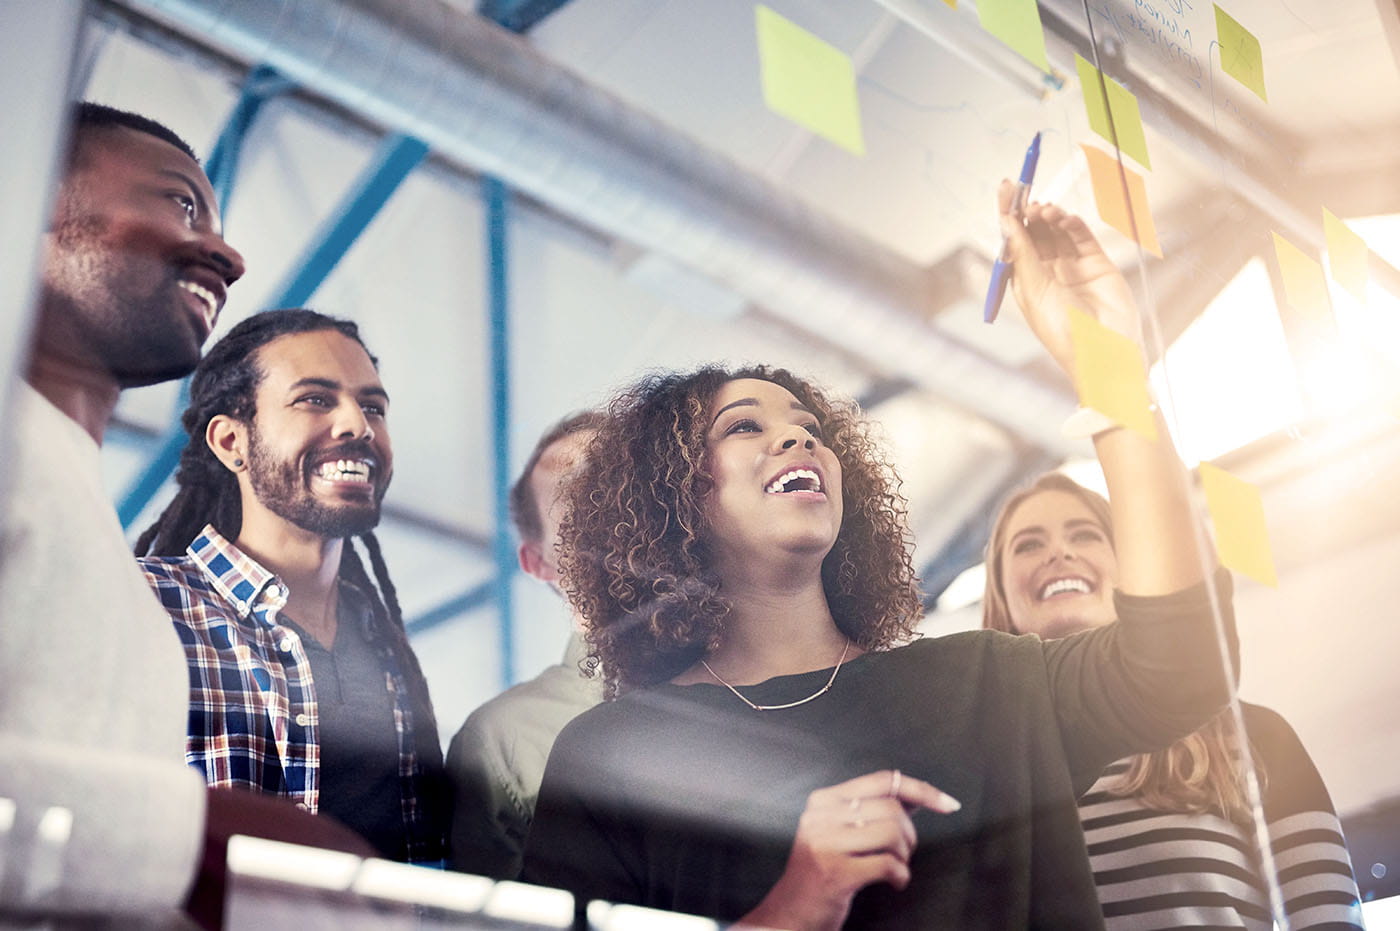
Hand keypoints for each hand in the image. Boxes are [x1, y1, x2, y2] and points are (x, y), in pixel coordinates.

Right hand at [736, 770, 959, 930]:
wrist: (789, 913)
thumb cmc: (820, 872)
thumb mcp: (838, 832)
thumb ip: (872, 810)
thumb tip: (917, 795)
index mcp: (824, 800)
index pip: (883, 780)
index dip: (922, 790)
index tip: (949, 804)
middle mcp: (821, 816)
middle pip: (892, 809)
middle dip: (909, 835)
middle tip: (902, 854)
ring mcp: (825, 844)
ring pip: (892, 834)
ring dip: (904, 856)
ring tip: (895, 868)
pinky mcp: (835, 873)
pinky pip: (888, 865)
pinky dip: (900, 877)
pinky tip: (894, 883)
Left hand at [997, 181, 1139, 376]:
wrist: (1102, 351)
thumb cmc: (1061, 330)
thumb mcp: (1034, 290)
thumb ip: (1024, 254)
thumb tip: (1007, 222)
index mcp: (1025, 282)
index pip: (1013, 241)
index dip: (1008, 215)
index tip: (1004, 188)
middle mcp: (1047, 272)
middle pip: (1035, 232)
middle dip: (1029, 212)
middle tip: (1027, 197)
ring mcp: (1072, 267)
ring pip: (1058, 231)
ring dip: (1050, 217)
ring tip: (1045, 210)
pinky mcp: (1097, 265)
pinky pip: (1082, 237)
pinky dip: (1073, 224)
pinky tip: (1065, 218)